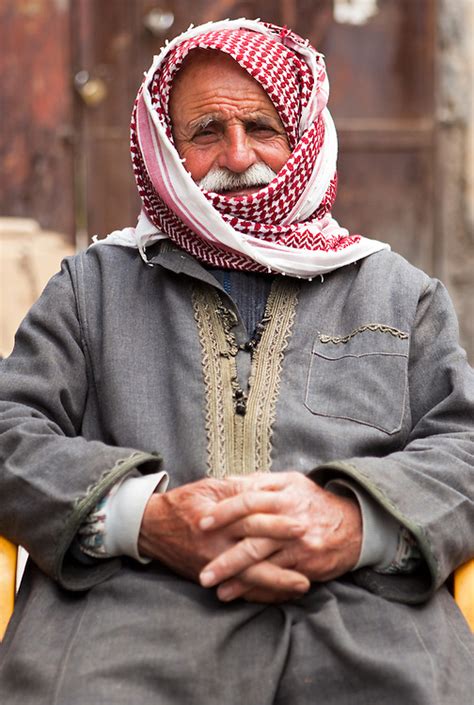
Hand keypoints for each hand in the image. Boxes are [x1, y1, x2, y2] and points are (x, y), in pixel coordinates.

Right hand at [138, 477, 309, 600]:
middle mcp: (213, 543)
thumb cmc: (183, 503)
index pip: (250, 519)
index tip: (302, 522)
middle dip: (283, 553)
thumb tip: (267, 489)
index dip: (277, 522)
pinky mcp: (207, 577)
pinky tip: (280, 595)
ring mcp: (210, 564)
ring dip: (277, 582)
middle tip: (311, 553)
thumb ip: (237, 489)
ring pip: (248, 577)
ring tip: (303, 584)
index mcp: (215, 517)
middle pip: (253, 550)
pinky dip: (259, 594)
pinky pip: (237, 589)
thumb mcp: (208, 487)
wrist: (150, 528)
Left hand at [198, 472, 361, 600]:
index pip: (248, 501)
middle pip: (253, 539)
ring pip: (264, 563)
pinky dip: (258, 588)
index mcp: (284, 496)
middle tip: (203, 571)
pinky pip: (278, 579)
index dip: (223, 512)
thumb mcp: (290, 482)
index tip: (201, 524)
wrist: (355, 525)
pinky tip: (240, 594)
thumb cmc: (314, 501)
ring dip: (238, 578)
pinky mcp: (307, 565)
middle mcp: (291, 520)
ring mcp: (299, 545)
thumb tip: (227, 481)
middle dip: (226, 557)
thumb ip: (259, 482)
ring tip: (215, 588)